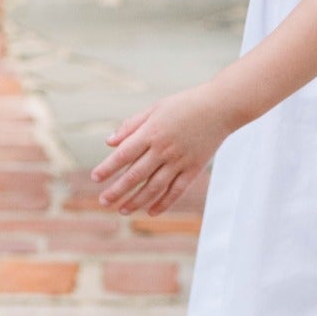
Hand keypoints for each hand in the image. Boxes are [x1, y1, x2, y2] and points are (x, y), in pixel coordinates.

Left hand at [92, 86, 229, 216]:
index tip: (95, 178)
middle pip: (135, 175)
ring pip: (154, 187)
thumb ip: (132, 126)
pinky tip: (150, 211)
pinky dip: (163, 203)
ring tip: (122, 210)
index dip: (108, 168)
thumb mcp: (155, 108)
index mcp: (151, 132)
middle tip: (103, 201)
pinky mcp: (193, 169)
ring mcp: (179, 161)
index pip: (123, 154)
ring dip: (136, 201)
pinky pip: (176, 191)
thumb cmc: (185, 104)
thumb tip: (110, 142)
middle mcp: (163, 149)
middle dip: (117, 190)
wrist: (221, 107)